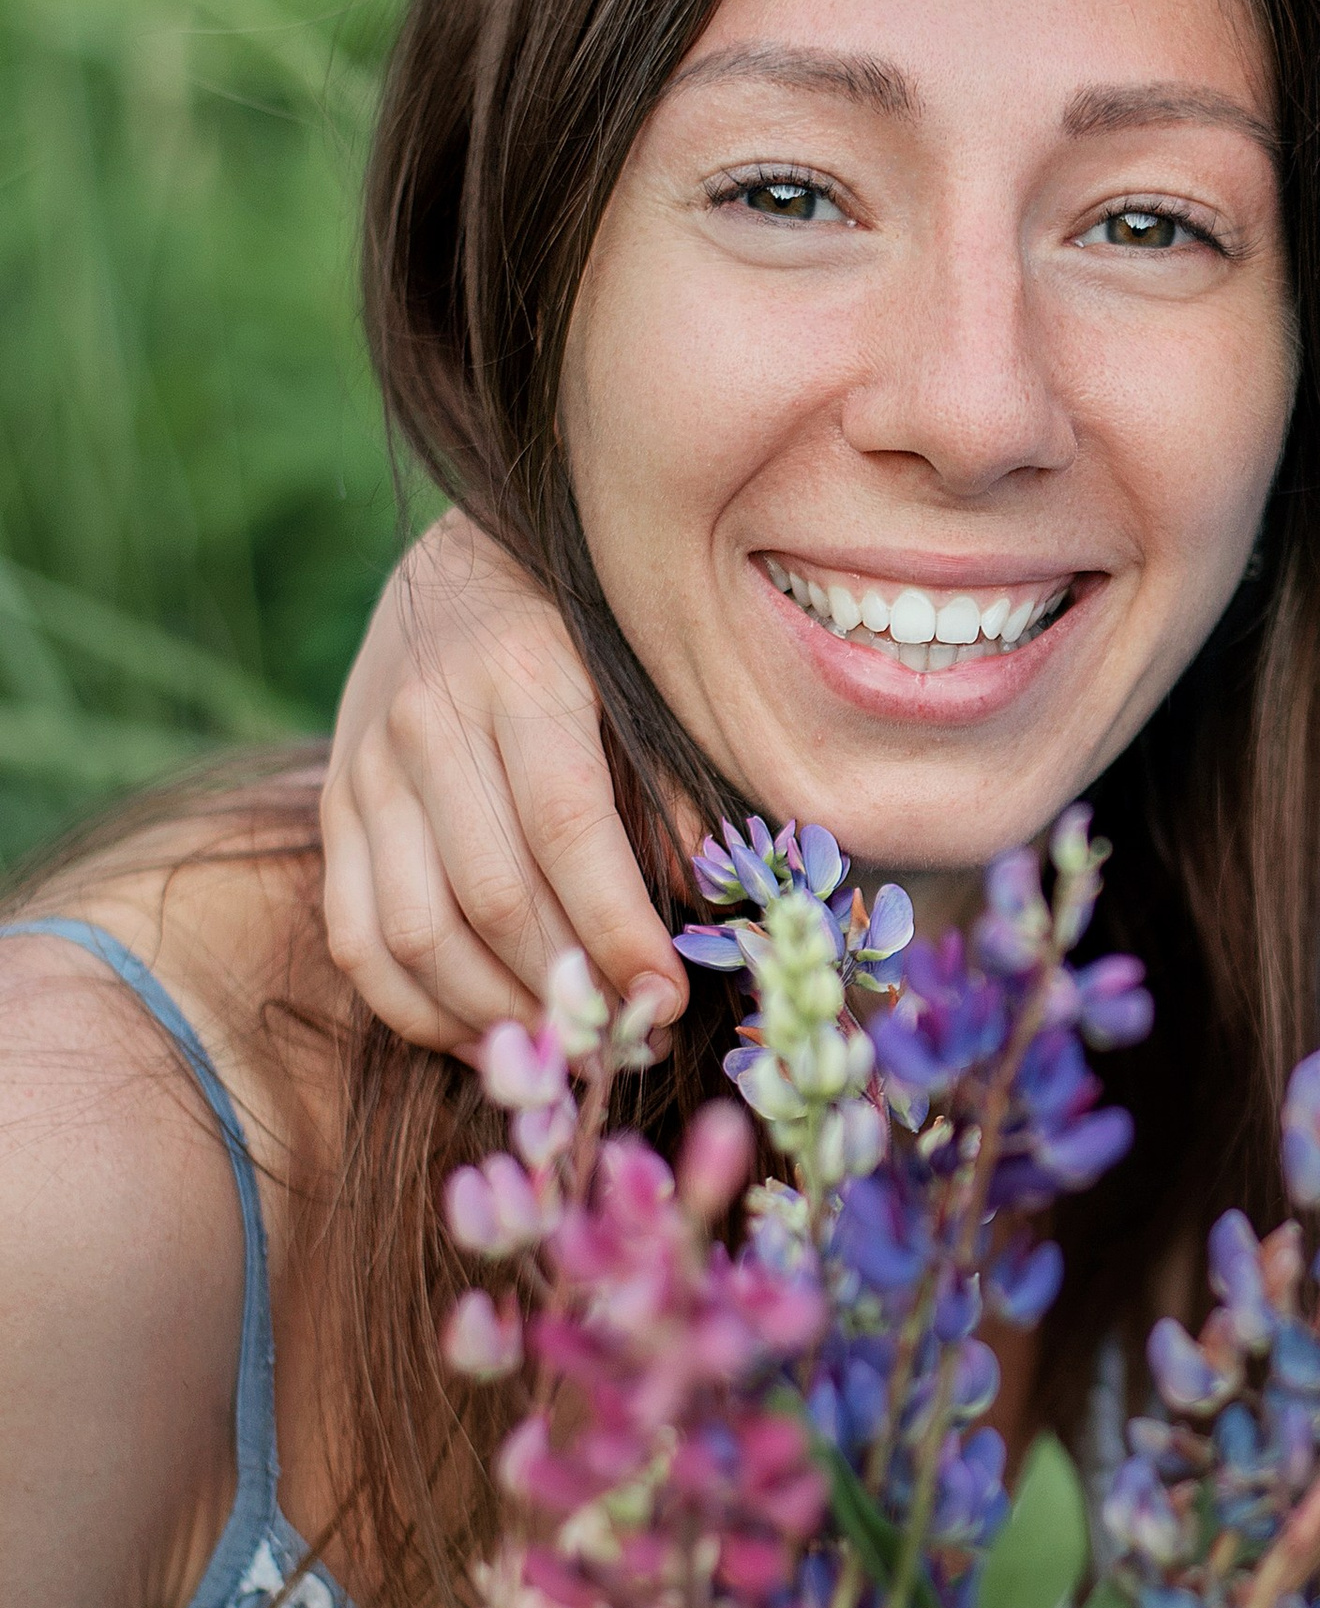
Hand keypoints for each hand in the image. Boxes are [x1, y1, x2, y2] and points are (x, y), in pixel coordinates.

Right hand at [322, 510, 683, 1053]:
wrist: (457, 566)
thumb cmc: (581, 631)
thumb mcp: (640, 674)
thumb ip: (672, 780)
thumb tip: (697, 897)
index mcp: (519, 674)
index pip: (567, 829)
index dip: (617, 929)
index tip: (668, 997)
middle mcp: (428, 721)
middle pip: (493, 896)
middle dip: (568, 986)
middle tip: (627, 1033)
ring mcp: (366, 769)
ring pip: (417, 933)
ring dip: (497, 1011)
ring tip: (565, 1041)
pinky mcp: (333, 809)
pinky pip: (355, 940)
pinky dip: (416, 1008)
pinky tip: (483, 1033)